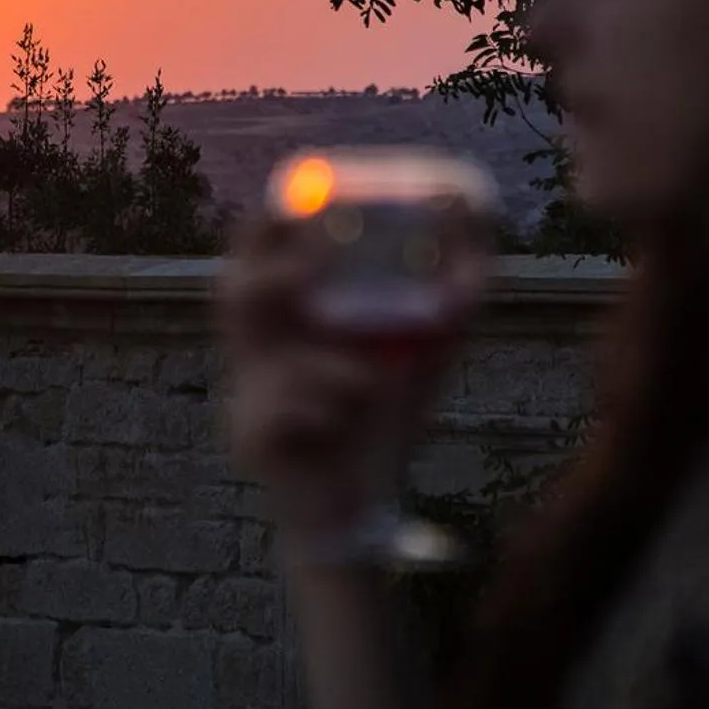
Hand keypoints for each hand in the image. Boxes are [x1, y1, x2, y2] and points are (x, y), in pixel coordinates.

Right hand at [216, 212, 464, 538]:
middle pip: (231, 296)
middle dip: (267, 275)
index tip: (297, 199)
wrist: (362, 510)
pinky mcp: (250, 442)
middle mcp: (258, 351)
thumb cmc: (384, 419)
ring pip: (262, 358)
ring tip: (367, 378)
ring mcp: (246, 396)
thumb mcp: (425, 347)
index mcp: (292, 318)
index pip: (259, 255)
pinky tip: (347, 424)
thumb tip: (477, 216)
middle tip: (310, 270)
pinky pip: (279, 413)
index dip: (268, 223)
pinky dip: (326, 411)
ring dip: (320, 363)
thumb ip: (454, 289)